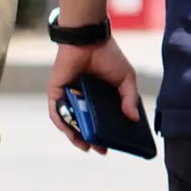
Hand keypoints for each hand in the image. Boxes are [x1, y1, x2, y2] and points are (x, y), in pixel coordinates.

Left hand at [46, 39, 141, 153]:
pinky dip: (63, 123)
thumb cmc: (108, 56)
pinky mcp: (56, 94)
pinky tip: (72, 132)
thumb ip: (129, 98)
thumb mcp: (126, 79)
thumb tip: (134, 118)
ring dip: (76, 136)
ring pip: (71, 122)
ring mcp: (69, 98)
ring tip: (87, 145)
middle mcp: (84, 100)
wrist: (88, 40)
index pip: (104, 119)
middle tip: (101, 149)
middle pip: (86, 124)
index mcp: (101, 97)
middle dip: (92, 139)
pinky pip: (57, 113)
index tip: (116, 144)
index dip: (109, 132)